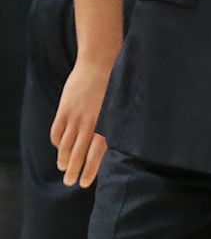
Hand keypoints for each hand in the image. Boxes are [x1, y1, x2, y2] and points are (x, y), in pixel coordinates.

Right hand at [50, 58, 111, 186]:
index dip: (90, 170)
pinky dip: (57, 142)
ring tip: (63, 167)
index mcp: (107, 123)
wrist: (100, 62)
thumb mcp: (120, 105)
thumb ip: (114, 123)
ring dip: (64, 159)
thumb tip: (113, 141)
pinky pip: (57, 132)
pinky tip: (60, 146)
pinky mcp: (64, 109)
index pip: (96, 154)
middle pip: (78, 154)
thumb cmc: (117, 82)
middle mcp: (90, 123)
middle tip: (70, 182)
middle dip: (74, 170)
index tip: (85, 182)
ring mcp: (75, 117)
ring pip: (66, 145)